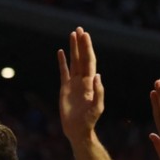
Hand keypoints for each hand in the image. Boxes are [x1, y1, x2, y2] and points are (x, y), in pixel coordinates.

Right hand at [57, 26, 104, 145]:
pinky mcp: (65, 88)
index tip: (85, 36)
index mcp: (91, 82)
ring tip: (72, 34)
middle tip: (79, 29)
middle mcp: (83, 80)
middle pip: (82, 58)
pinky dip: (62, 61)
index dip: (88, 48)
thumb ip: (98, 92)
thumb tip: (97, 75)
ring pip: (73, 61)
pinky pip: (63, 71)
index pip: (89, 61)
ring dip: (73, 48)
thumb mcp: (97, 107)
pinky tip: (61, 52)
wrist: (78, 130)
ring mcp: (73, 83)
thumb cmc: (89, 120)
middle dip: (81, 44)